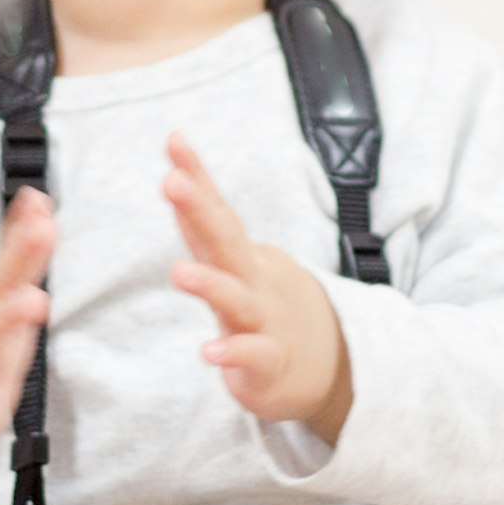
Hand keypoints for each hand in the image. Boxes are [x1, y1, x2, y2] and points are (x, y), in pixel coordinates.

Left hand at [162, 135, 353, 442]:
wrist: (331, 364)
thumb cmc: (266, 308)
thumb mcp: (236, 264)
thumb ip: (204, 229)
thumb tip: (174, 178)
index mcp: (240, 256)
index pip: (216, 211)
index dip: (196, 178)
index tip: (173, 139)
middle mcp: (252, 281)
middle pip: (226, 241)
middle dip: (199, 210)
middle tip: (172, 182)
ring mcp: (263, 321)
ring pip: (237, 299)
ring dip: (210, 284)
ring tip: (179, 272)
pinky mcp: (269, 365)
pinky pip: (254, 356)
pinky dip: (234, 352)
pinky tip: (208, 352)